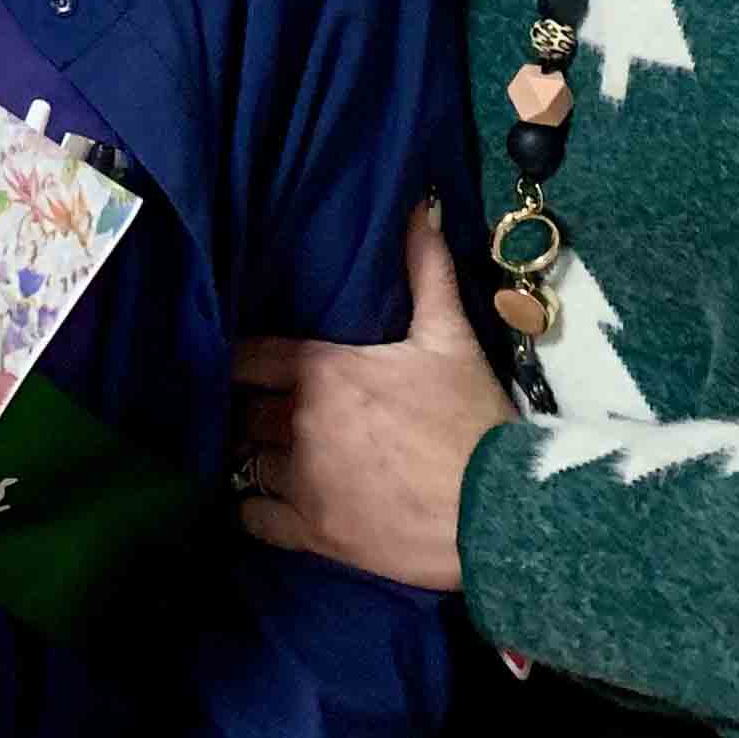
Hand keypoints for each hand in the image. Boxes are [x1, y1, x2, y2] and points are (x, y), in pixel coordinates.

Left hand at [229, 200, 513, 592]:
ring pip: (244, 461)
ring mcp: (302, 481)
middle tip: (255, 407)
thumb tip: (421, 204)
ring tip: (257, 452)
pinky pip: (254, 518)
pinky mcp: (314, 533)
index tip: (237, 361)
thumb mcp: (450, 336)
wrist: (501, 511)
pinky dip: (252, 509)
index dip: (238, 358)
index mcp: (321, 371)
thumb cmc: (472, 418)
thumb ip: (426, 268)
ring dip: (250, 455)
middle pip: (241, 409)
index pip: (246, 355)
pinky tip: (261, 501)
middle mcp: (297, 423)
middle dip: (246, 406)